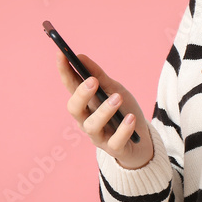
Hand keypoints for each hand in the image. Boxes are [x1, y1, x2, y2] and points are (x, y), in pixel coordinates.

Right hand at [57, 51, 154, 169]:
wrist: (141, 141)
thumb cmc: (123, 111)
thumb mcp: (115, 89)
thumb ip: (99, 76)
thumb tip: (80, 56)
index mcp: (86, 103)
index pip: (70, 86)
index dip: (64, 71)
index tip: (60, 53)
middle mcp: (87, 120)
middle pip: (75, 109)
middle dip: (81, 95)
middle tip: (92, 81)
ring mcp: (99, 136)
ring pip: (92, 126)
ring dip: (104, 111)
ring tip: (117, 98)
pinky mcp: (114, 148)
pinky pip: (116, 141)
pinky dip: (123, 129)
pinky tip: (130, 118)